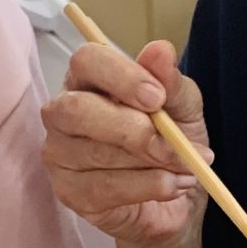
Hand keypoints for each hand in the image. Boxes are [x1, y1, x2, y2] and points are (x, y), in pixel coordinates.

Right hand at [41, 39, 209, 247]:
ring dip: (153, 164)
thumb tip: (160, 50)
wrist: (178, 197)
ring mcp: (59, 154)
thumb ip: (171, 82)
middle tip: (177, 145)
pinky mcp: (68, 192)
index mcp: (89, 80)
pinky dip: (148, 187)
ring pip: (96, 153)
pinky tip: (171, 185)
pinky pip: (104, 188)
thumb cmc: (172, 142)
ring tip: (187, 168)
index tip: (158, 97)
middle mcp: (63, 112)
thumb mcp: (184, 107)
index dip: (121, 76)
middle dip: (133, 130)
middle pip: (77, 109)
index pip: (86, 60)